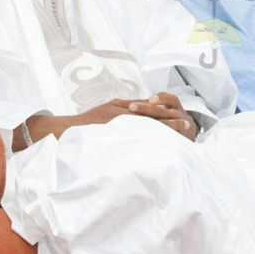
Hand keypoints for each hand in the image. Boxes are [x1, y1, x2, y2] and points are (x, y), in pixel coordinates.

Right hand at [12, 95, 197, 151]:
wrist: (66, 130)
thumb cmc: (88, 123)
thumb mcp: (109, 110)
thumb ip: (125, 110)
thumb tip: (143, 107)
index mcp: (123, 109)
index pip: (149, 111)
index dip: (166, 114)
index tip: (182, 118)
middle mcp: (122, 114)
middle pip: (151, 117)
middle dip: (169, 121)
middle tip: (187, 125)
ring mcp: (117, 124)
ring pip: (144, 126)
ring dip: (162, 130)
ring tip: (178, 135)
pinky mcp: (111, 134)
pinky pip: (131, 136)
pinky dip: (145, 139)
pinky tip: (157, 146)